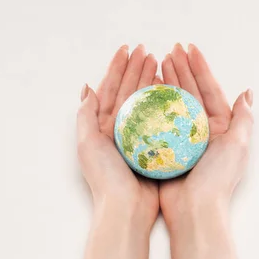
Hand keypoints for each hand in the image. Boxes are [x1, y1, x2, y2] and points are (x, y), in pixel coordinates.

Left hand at [77, 44, 160, 230]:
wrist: (126, 209)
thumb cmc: (106, 178)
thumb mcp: (88, 144)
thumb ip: (86, 116)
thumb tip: (87, 88)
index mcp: (101, 126)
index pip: (110, 89)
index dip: (117, 68)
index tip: (127, 49)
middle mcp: (119, 130)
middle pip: (128, 92)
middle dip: (136, 69)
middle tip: (147, 50)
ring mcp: (137, 139)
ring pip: (145, 103)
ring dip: (150, 82)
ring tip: (161, 62)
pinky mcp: (154, 148)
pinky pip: (160, 121)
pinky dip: (164, 104)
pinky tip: (172, 91)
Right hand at [159, 43, 253, 229]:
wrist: (194, 210)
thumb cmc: (217, 179)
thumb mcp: (237, 146)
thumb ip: (243, 118)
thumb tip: (247, 93)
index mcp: (221, 127)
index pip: (209, 90)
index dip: (200, 68)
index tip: (189, 49)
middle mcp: (202, 131)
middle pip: (191, 93)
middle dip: (181, 70)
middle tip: (170, 50)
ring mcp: (182, 139)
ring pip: (173, 104)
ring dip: (167, 82)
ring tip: (157, 62)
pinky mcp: (166, 148)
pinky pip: (158, 121)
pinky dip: (153, 104)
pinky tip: (146, 90)